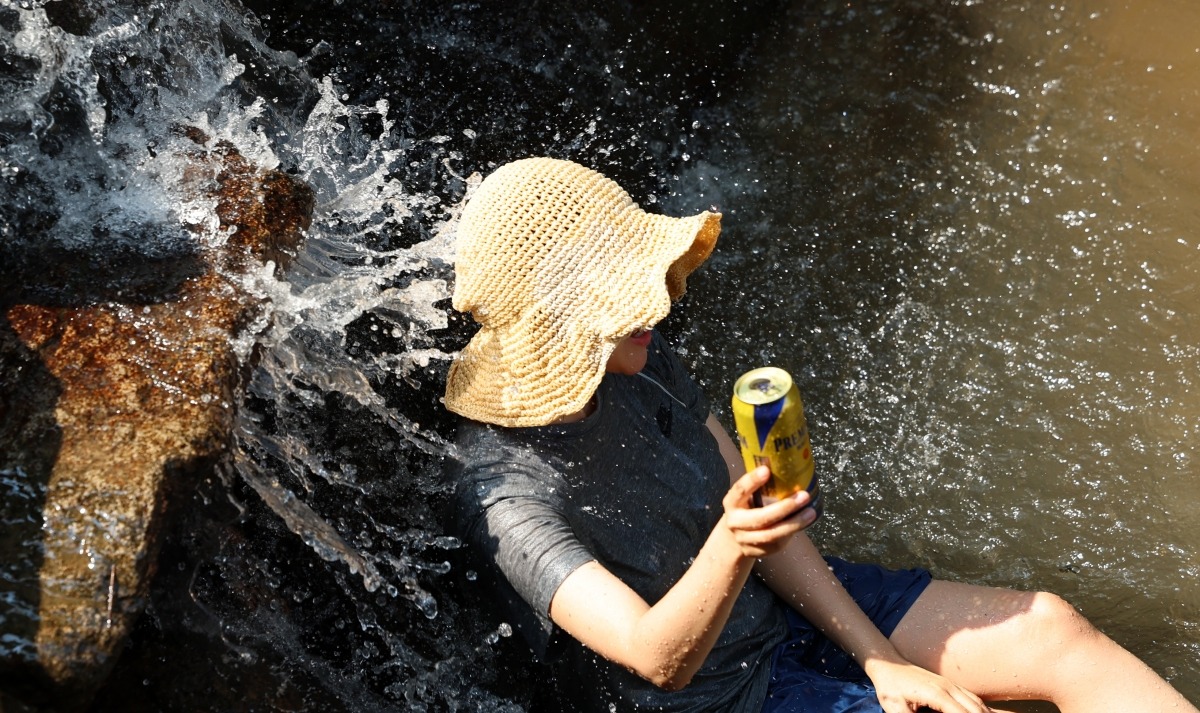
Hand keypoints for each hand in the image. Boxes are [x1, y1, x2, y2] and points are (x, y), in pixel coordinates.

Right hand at [721, 466, 816, 557]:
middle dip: (784, 508)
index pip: (739, 490)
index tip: (766, 470)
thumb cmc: (747, 508)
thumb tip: (788, 466)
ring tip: (811, 512)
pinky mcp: (757, 552)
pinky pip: (777, 544)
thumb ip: (760, 486)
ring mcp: (744, 539)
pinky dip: (792, 532)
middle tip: (804, 496)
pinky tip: (804, 522)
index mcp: (732, 503)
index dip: (752, 481)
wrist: (734, 537)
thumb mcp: (747, 496)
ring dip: (794, 523)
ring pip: (771, 535)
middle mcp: (734, 522)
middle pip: (760, 518)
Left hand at [867, 659, 991, 712]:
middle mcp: (947, 687)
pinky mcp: (949, 684)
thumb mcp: (895, 708)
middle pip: (974, 709)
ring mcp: (950, 684)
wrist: (888, 664)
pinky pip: (972, 697)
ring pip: (977, 703)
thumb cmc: (889, 687)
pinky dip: (981, 708)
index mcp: (936, 694)